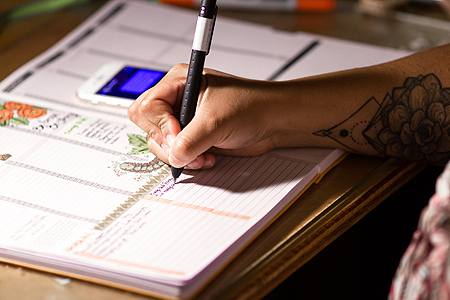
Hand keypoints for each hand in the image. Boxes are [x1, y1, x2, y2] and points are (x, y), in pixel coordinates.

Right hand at [128, 64, 281, 168]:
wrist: (273, 121)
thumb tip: (174, 156)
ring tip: (202, 156)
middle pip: (148, 126)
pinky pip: (175, 152)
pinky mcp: (191, 136)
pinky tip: (206, 158)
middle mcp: (178, 99)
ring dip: (179, 155)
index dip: (160, 125)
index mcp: (179, 82)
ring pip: (160, 143)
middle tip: (187, 150)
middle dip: (168, 144)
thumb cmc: (251, 106)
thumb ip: (190, 140)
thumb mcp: (216, 122)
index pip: (147, 107)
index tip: (178, 136)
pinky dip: (187, 160)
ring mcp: (184, 119)